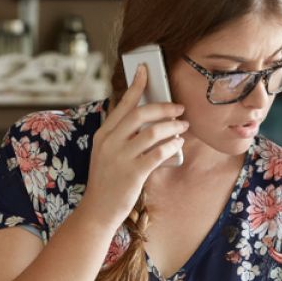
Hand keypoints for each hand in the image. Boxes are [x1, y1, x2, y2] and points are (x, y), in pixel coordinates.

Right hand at [79, 64, 187, 227]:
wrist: (98, 210)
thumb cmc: (108, 181)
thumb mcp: (108, 154)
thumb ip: (123, 136)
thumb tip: (150, 120)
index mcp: (103, 134)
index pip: (122, 104)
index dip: (136, 85)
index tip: (145, 70)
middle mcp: (109, 143)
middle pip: (140, 114)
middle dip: (163, 107)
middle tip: (179, 108)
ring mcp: (120, 158)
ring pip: (152, 133)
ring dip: (172, 127)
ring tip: (183, 127)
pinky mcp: (133, 173)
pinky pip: (158, 153)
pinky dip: (172, 145)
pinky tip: (178, 144)